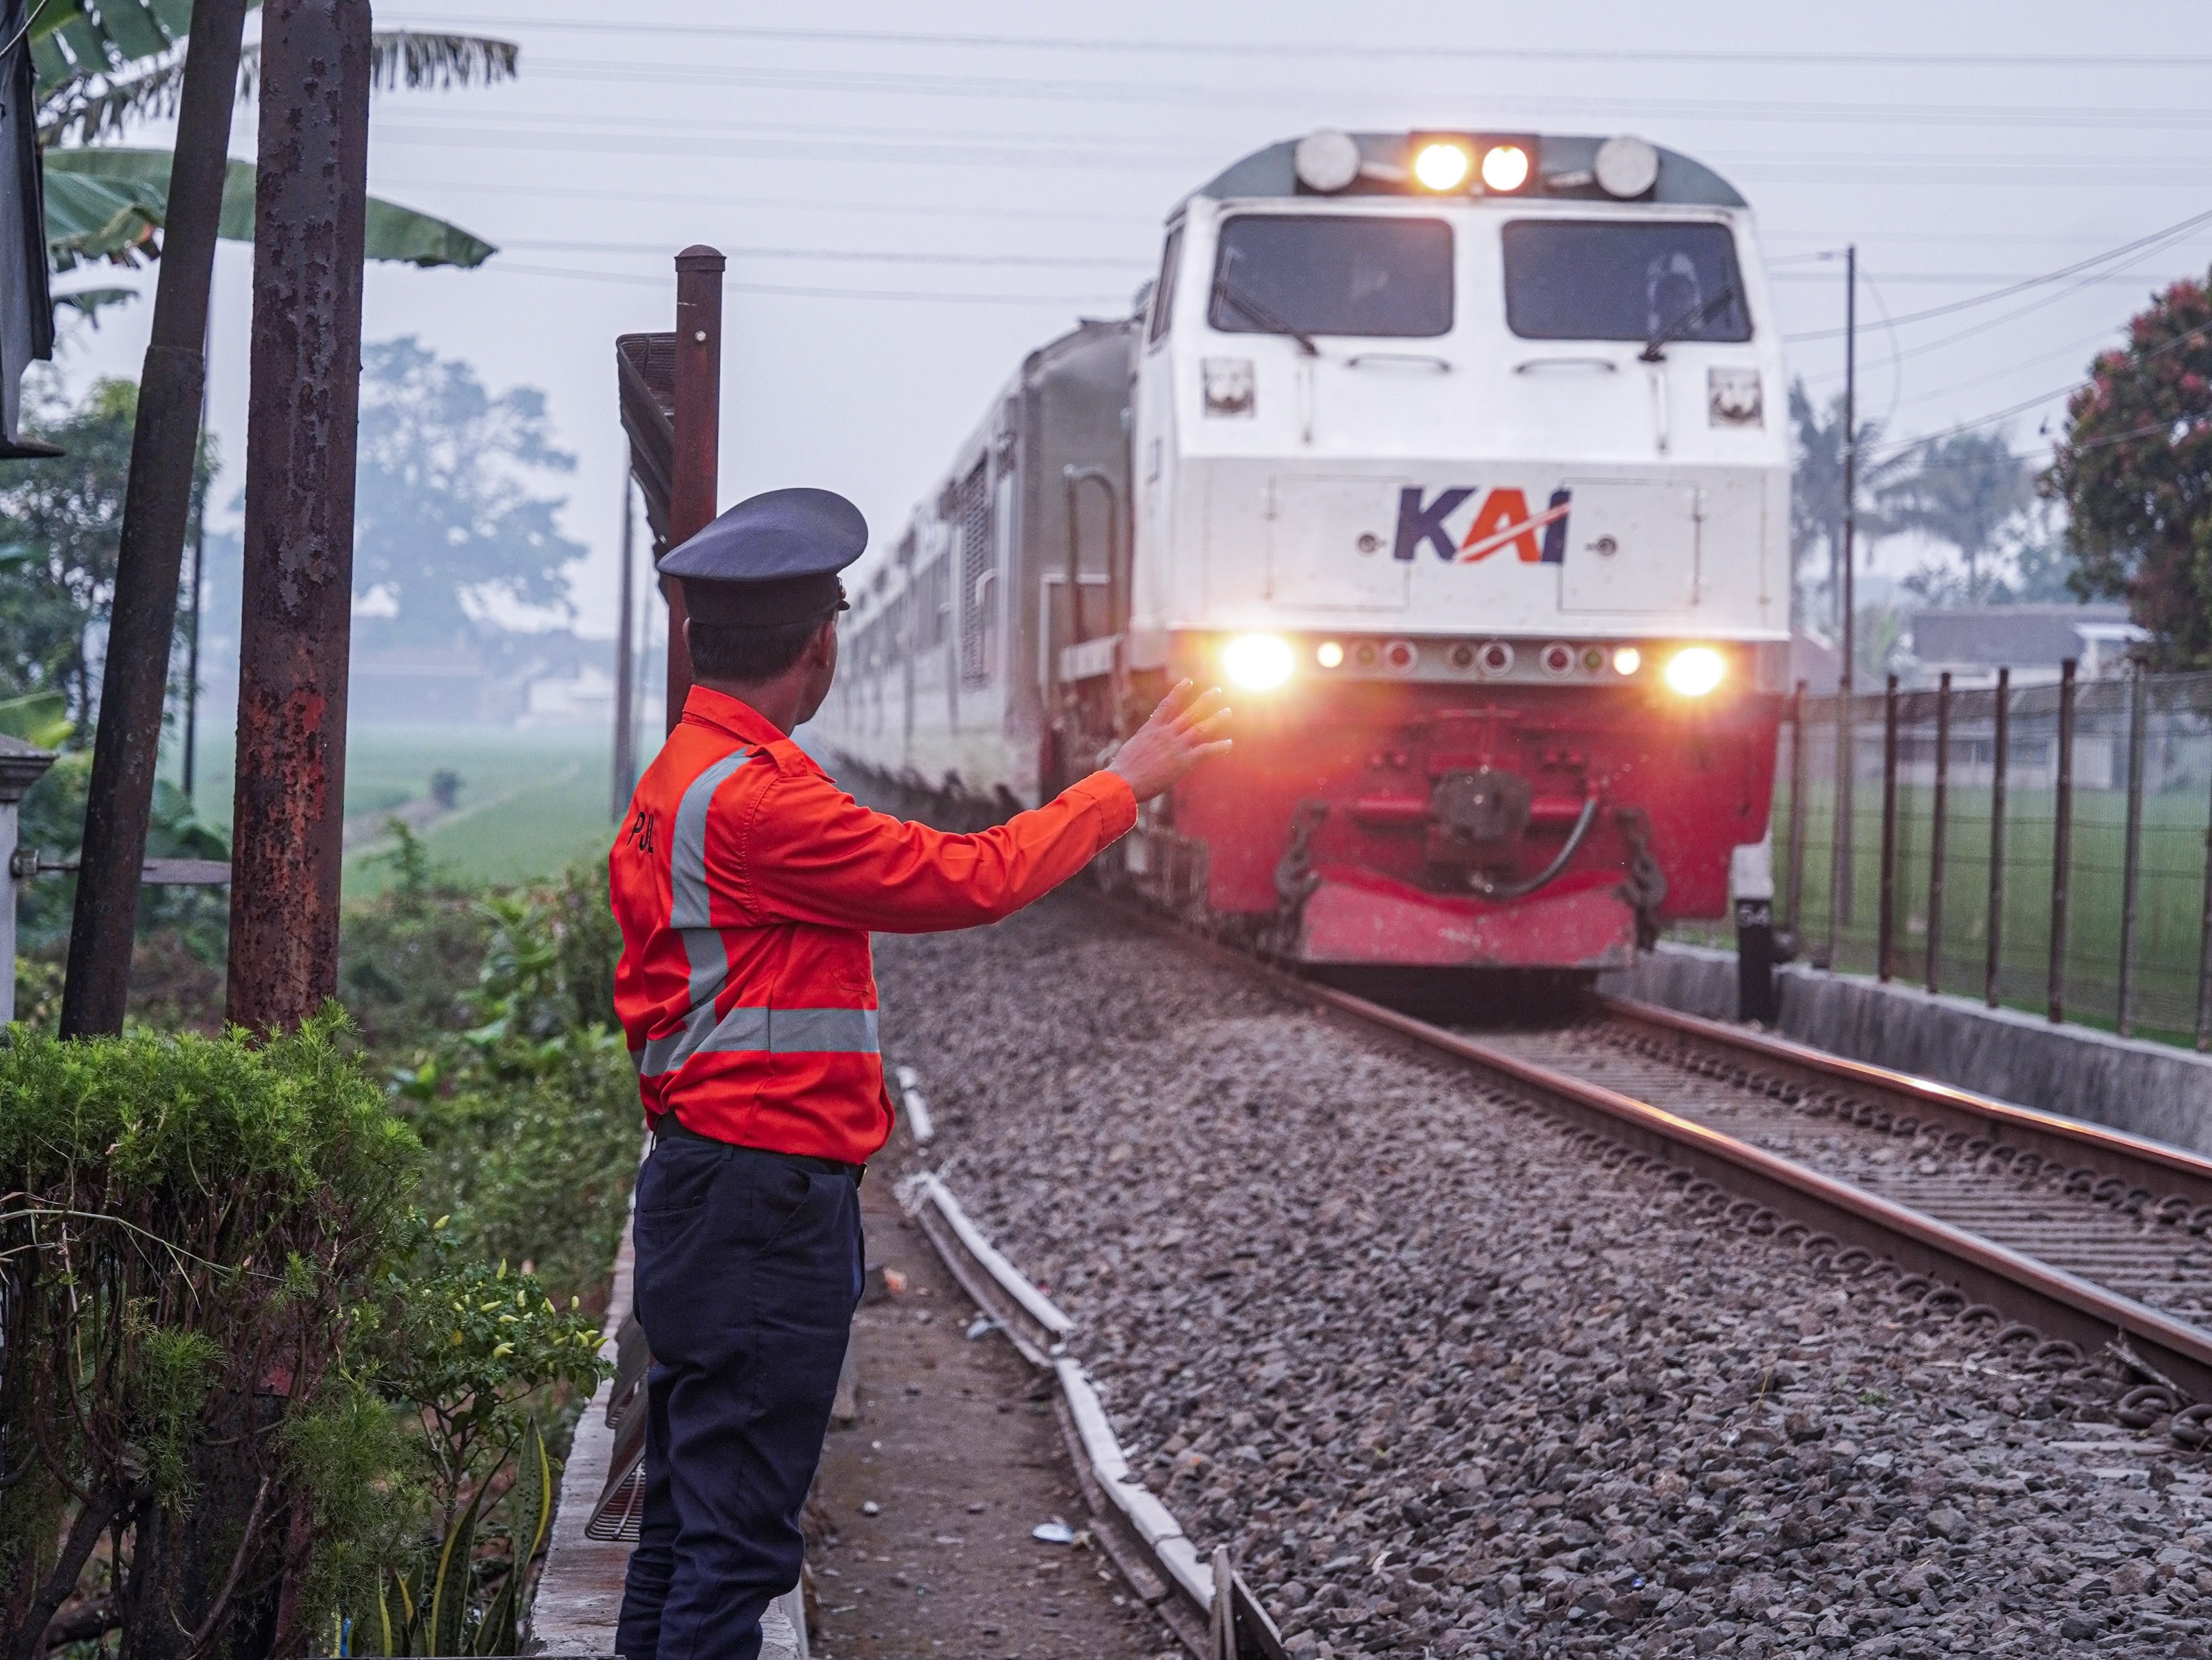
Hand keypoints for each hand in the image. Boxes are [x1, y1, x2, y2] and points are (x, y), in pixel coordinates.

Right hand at [1106, 680, 1231, 802]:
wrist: (1124, 781)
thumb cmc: (1122, 770)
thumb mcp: (1132, 749)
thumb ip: (1143, 743)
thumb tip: (1143, 744)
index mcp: (1151, 729)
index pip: (1167, 705)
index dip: (1178, 692)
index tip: (1188, 681)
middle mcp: (1166, 734)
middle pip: (1190, 713)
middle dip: (1205, 701)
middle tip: (1217, 691)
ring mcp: (1176, 746)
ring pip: (1201, 728)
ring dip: (1216, 719)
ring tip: (1227, 711)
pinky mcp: (1183, 761)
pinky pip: (1205, 751)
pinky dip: (1219, 747)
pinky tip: (1229, 743)